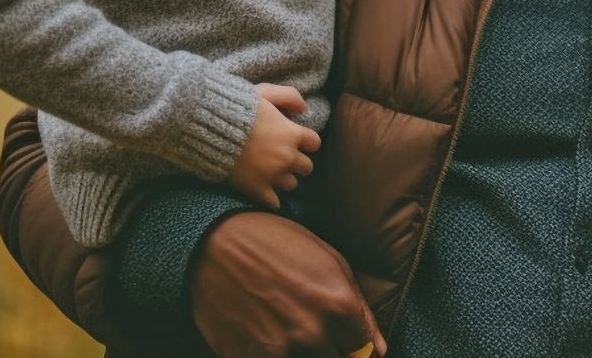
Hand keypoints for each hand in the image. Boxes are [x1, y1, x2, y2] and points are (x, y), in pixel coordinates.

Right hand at [190, 211, 385, 357]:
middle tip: (310, 329)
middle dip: (329, 350)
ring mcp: (278, 352)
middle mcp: (313, 335)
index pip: (363, 352)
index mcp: (339, 307)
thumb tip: (378, 349)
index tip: (343, 339)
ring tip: (284, 326)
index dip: (354, 346)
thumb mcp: (330, 262)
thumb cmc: (276, 244)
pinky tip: (263, 333)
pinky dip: (271, 353)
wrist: (213, 244)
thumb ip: (361, 310)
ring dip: (302, 353)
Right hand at [228, 83, 320, 209]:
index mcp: (292, 134)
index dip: (306, 141)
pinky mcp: (255, 188)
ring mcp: (272, 175)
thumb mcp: (265, 92)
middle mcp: (286, 157)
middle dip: (297, 162)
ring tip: (272, 172)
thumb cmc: (238, 107)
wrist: (210, 128)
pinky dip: (271, 199)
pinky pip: (274, 202)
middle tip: (284, 157)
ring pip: (291, 184)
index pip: (314, 143)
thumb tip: (303, 108)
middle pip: (306, 167)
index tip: (297, 141)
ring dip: (284, 179)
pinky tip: (265, 192)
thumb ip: (289, 96)